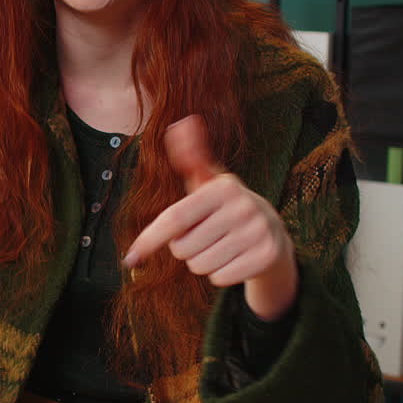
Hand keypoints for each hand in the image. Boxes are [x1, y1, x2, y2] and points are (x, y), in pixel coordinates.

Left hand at [122, 115, 298, 320]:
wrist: (272, 230)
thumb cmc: (225, 206)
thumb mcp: (208, 181)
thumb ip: (190, 156)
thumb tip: (178, 124)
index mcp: (223, 187)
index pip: (175, 219)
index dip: (150, 238)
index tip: (130, 257)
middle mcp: (244, 207)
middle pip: (184, 248)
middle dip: (186, 247)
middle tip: (205, 234)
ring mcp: (258, 232)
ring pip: (201, 266)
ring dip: (203, 261)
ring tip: (220, 244)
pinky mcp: (267, 257)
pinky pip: (220, 278)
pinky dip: (221, 274)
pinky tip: (234, 258)